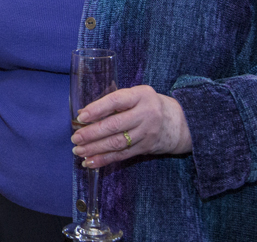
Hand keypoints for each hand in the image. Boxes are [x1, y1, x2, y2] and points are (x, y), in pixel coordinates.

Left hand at [70, 85, 191, 168]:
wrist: (181, 122)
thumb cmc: (149, 105)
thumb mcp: (137, 95)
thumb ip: (115, 102)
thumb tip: (84, 114)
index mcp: (141, 95)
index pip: (116, 101)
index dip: (97, 109)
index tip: (81, 117)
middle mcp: (145, 114)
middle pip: (115, 125)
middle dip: (92, 133)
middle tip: (75, 138)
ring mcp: (147, 133)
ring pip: (117, 143)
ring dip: (95, 148)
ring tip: (78, 151)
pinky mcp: (146, 148)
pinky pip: (122, 155)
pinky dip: (105, 159)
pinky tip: (90, 162)